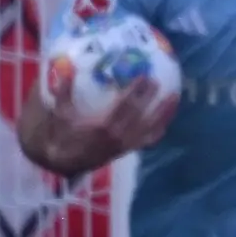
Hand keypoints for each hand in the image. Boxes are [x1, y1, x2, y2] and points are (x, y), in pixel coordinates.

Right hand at [19, 76, 174, 178]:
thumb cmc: (62, 137)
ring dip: (164, 112)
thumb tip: (65, 72)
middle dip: (151, 98)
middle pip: (141, 115)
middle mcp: (119, 137)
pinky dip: (160, 128)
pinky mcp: (128, 150)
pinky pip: (149, 140)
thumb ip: (63, 95)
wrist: (63, 164)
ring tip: (175, 96)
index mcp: (104, 128)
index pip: (125, 107)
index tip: (144, 76)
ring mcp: (126, 145)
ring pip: (151, 129)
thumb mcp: (60, 116)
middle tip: (158, 80)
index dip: (136, 91)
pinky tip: (167, 118)